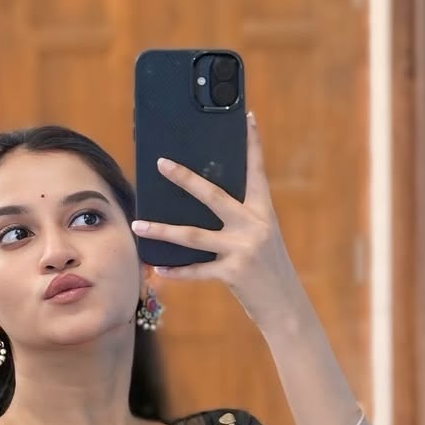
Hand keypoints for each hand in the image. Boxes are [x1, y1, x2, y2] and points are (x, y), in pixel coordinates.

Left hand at [130, 113, 300, 328]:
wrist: (286, 307)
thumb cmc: (268, 269)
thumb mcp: (261, 238)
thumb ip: (238, 220)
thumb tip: (198, 206)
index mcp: (263, 212)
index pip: (257, 171)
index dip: (252, 144)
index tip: (248, 118)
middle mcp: (254, 226)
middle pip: (213, 196)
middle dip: (184, 179)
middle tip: (161, 163)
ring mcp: (244, 249)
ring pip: (193, 235)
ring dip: (162, 230)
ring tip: (138, 224)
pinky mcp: (234, 273)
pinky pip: (197, 270)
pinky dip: (176, 270)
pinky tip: (157, 267)